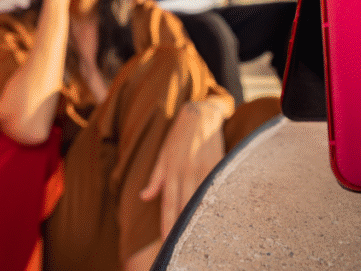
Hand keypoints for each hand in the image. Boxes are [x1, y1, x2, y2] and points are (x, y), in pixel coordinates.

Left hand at [139, 99, 227, 239]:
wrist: (199, 115)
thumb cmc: (178, 138)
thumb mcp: (162, 156)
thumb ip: (155, 179)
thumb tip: (144, 197)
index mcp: (170, 172)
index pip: (167, 204)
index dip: (167, 224)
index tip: (166, 240)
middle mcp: (185, 172)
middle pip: (183, 205)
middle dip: (181, 226)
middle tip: (180, 246)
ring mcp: (201, 168)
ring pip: (199, 198)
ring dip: (198, 216)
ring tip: (199, 235)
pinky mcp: (216, 163)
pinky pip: (215, 186)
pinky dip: (215, 200)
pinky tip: (217, 214)